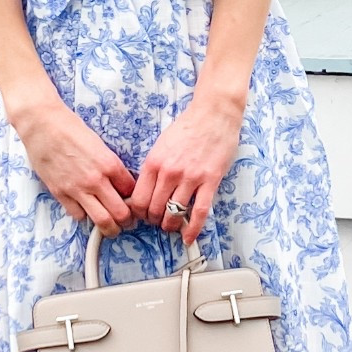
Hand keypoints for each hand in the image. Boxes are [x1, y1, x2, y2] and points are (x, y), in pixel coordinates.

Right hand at [10, 93, 134, 234]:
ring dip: (109, 227)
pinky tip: (85, 209)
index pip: (132, 191)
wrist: (42, 124)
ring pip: (102, 221)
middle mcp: (96, 180)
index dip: (134, 199)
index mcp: (109, 164)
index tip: (132, 201)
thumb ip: (109, 165)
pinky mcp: (60, 193)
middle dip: (128, 221)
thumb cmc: (69, 128)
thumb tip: (119, 183)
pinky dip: (84, 216)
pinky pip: (78, 216)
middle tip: (127, 221)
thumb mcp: (99, 144)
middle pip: (121, 214)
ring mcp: (77, 189)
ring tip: (110, 225)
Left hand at [130, 89, 244, 244]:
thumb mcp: (160, 146)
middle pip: (154, 210)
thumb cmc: (187, 128)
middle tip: (157, 222)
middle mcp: (169, 172)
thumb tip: (145, 191)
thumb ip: (153, 168)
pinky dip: (192, 229)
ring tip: (171, 226)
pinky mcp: (210, 181)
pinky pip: (199, 212)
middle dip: (153, 221)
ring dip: (170, 225)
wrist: (213, 113)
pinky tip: (188, 238)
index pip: (138, 199)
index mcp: (153, 163)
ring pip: (174, 214)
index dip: (138, 213)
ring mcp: (190, 178)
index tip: (142, 216)